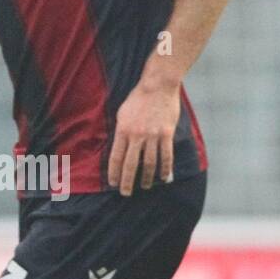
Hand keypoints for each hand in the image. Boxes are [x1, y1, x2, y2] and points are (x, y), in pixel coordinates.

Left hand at [108, 80, 179, 194]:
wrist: (158, 85)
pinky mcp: (166, 134)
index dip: (113, 173)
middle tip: (125, 193)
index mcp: (123, 130)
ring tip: (144, 186)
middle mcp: (137, 135)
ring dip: (146, 178)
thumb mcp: (122, 113)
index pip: (116, 157)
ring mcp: (153, 135)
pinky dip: (165, 169)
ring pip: (149, 163)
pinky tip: (164, 178)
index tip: (113, 183)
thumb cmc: (138, 98)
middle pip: (130, 165)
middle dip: (127, 182)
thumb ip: (121, 131)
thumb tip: (118, 147)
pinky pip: (166, 156)